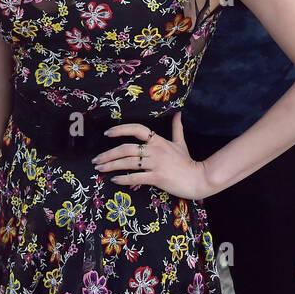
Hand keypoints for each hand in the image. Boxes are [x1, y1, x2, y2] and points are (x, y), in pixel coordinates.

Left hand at [93, 113, 210, 199]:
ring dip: (111, 166)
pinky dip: (123, 179)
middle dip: (108, 154)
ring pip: (128, 163)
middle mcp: (155, 150)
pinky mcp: (157, 177)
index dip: (120, 129)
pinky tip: (114, 180)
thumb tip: (178, 113)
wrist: (198, 179)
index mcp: (158, 140)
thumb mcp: (180, 142)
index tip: (107, 133)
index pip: (137, 129)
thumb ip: (176, 128)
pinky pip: (136, 177)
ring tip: (100, 169)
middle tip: (96, 160)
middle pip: (126, 148)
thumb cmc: (187, 162)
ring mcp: (156, 163)